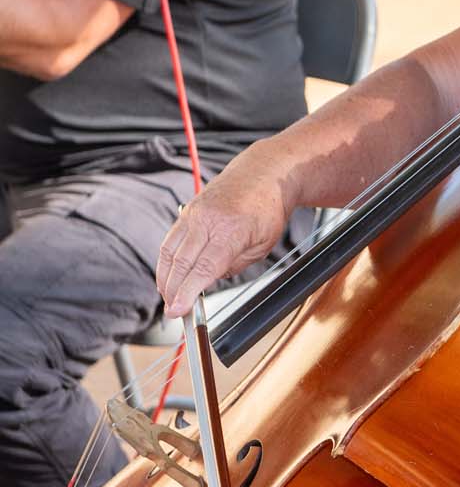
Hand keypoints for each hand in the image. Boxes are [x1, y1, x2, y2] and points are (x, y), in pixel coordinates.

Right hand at [157, 151, 290, 316]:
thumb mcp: (261, 246)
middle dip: (173, 292)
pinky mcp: (187, 211)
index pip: (203, 269)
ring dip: (165, 278)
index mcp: (231, 231)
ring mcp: (194, 213)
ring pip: (169, 252)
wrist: (264, 174)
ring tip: (169, 298)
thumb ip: (233, 265)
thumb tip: (207, 281)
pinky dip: (166, 261)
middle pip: (181, 263)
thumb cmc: (267, 209)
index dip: (187, 293)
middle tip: (172, 312)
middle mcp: (207, 220)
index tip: (177, 312)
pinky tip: (169, 276)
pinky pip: (170, 240)